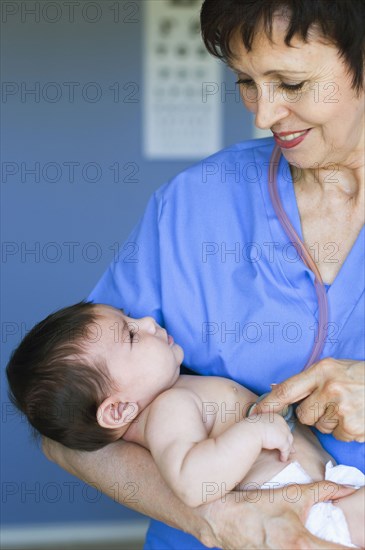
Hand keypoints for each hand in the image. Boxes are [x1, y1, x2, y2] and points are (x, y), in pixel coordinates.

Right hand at [199, 482, 355, 548]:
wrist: (223, 518)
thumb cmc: (257, 505)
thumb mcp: (292, 494)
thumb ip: (324, 490)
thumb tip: (350, 488)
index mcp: (301, 545)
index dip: (356, 549)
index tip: (362, 545)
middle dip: (335, 549)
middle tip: (339, 543)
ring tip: (316, 543)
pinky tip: (296, 547)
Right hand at [252, 412, 293, 461]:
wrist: (251, 431)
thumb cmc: (251, 427)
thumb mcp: (258, 422)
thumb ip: (263, 424)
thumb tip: (261, 429)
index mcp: (276, 417)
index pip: (282, 426)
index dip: (282, 433)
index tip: (281, 438)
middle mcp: (282, 423)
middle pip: (287, 433)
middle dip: (288, 441)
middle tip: (291, 448)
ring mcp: (283, 432)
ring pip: (289, 441)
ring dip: (288, 449)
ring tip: (286, 455)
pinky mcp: (283, 441)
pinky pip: (286, 450)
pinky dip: (284, 455)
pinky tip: (282, 459)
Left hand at [258, 358, 364, 441]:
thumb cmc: (360, 375)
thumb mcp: (333, 368)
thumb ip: (308, 380)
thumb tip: (276, 390)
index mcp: (323, 370)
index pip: (287, 389)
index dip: (269, 404)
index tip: (255, 413)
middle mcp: (331, 389)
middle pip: (304, 414)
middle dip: (314, 413)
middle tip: (332, 403)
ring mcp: (343, 409)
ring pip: (321, 427)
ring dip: (331, 421)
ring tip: (348, 407)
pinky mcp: (354, 428)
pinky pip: (339, 435)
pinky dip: (346, 430)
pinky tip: (357, 416)